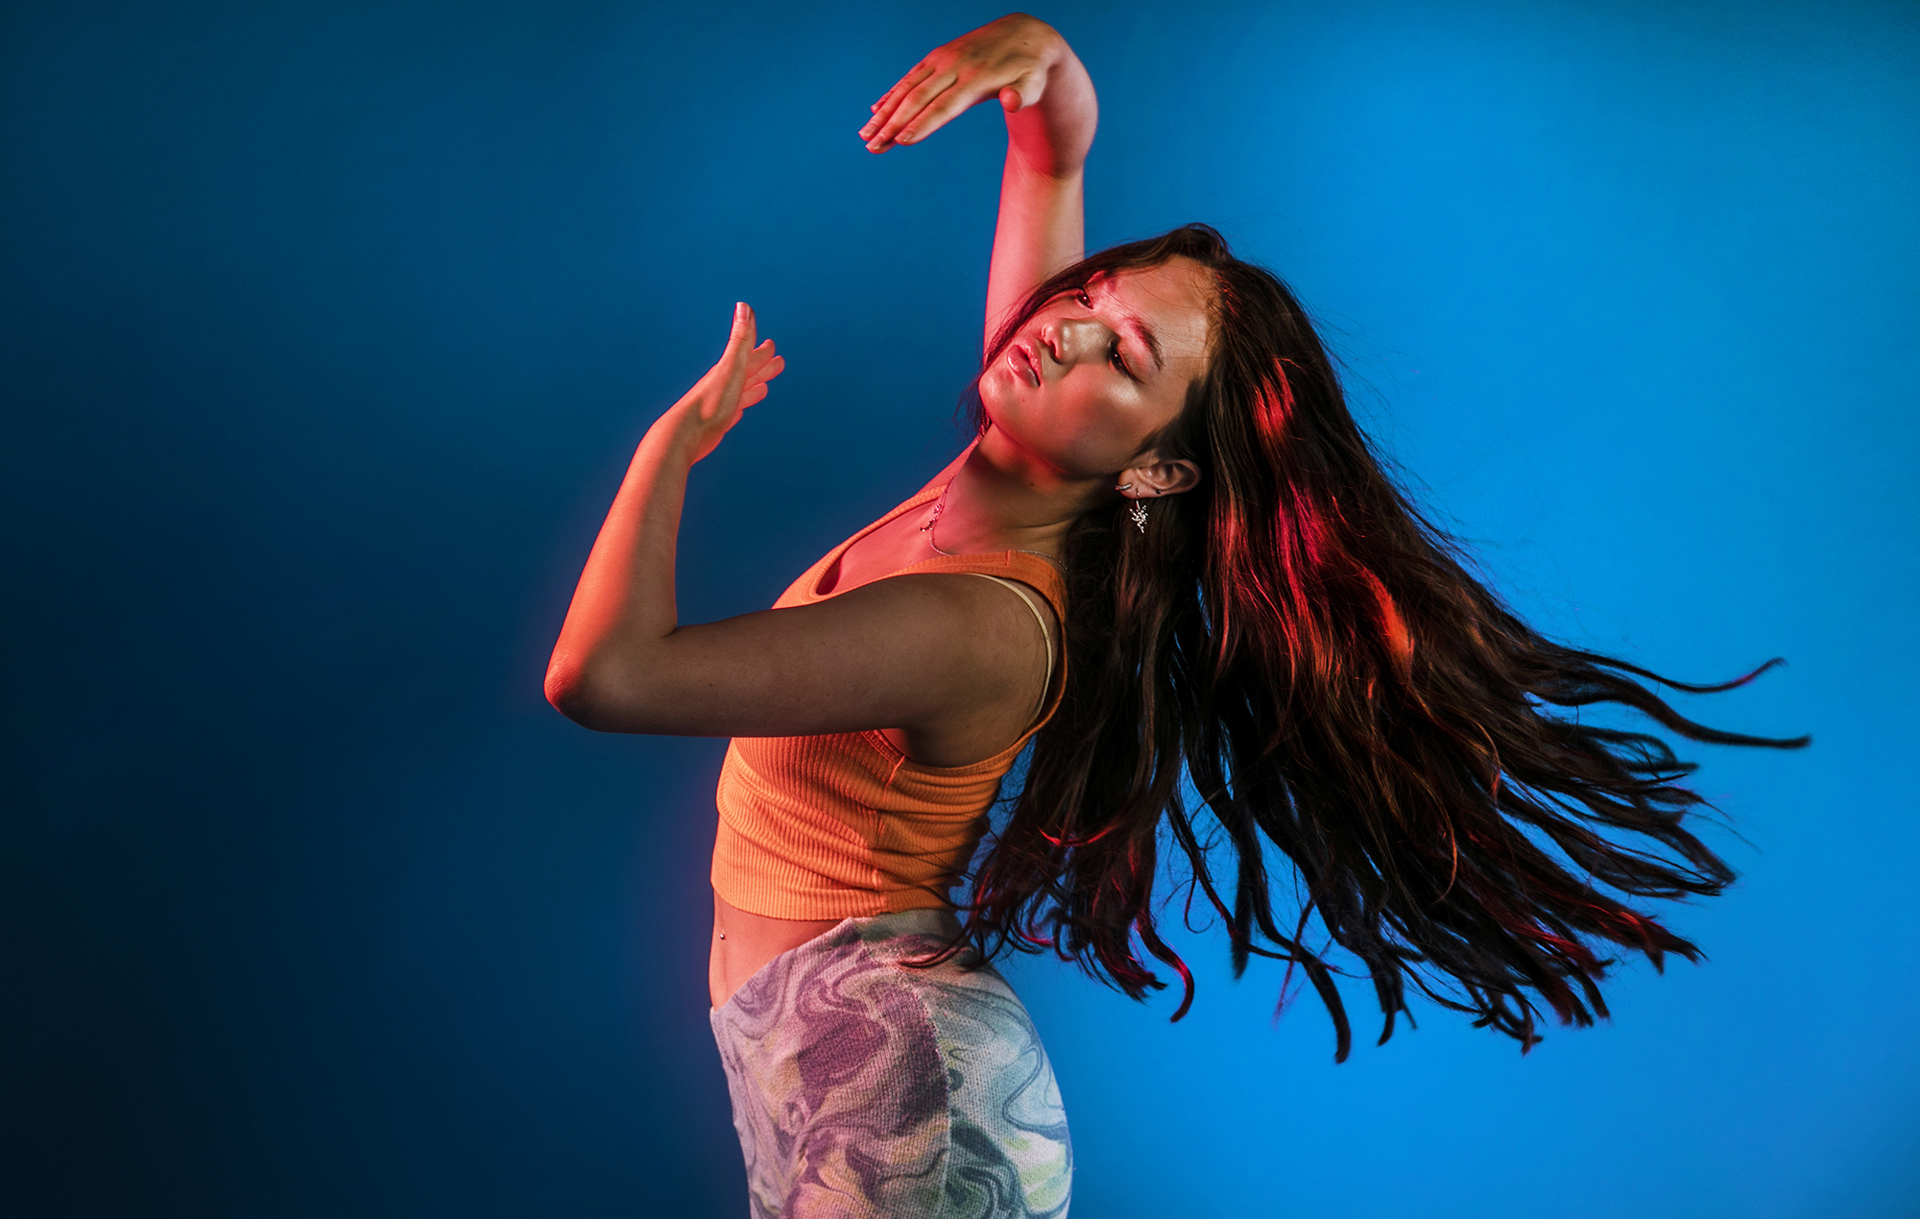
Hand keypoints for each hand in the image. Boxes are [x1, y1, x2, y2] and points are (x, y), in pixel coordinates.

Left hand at [668, 303, 782, 462]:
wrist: (686, 434)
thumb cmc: (710, 402)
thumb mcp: (731, 368)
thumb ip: (740, 341)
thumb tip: (744, 307)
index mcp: (728, 371)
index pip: (749, 357)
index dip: (762, 351)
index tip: (771, 345)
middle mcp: (722, 386)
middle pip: (747, 374)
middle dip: (761, 367)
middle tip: (777, 363)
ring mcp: (718, 406)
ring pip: (740, 393)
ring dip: (752, 388)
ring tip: (762, 388)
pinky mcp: (715, 425)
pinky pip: (731, 413)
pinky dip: (738, 409)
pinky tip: (738, 412)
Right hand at [860, 14, 1067, 153]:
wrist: (1025, 34)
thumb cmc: (1031, 70)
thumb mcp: (1035, 84)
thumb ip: (1024, 95)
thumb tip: (1012, 103)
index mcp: (976, 78)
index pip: (944, 106)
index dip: (923, 124)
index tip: (901, 141)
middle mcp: (954, 66)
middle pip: (918, 99)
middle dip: (892, 124)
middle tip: (872, 148)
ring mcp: (943, 60)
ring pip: (907, 88)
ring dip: (884, 112)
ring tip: (865, 136)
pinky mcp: (938, 57)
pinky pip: (910, 78)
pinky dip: (892, 94)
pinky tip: (876, 110)